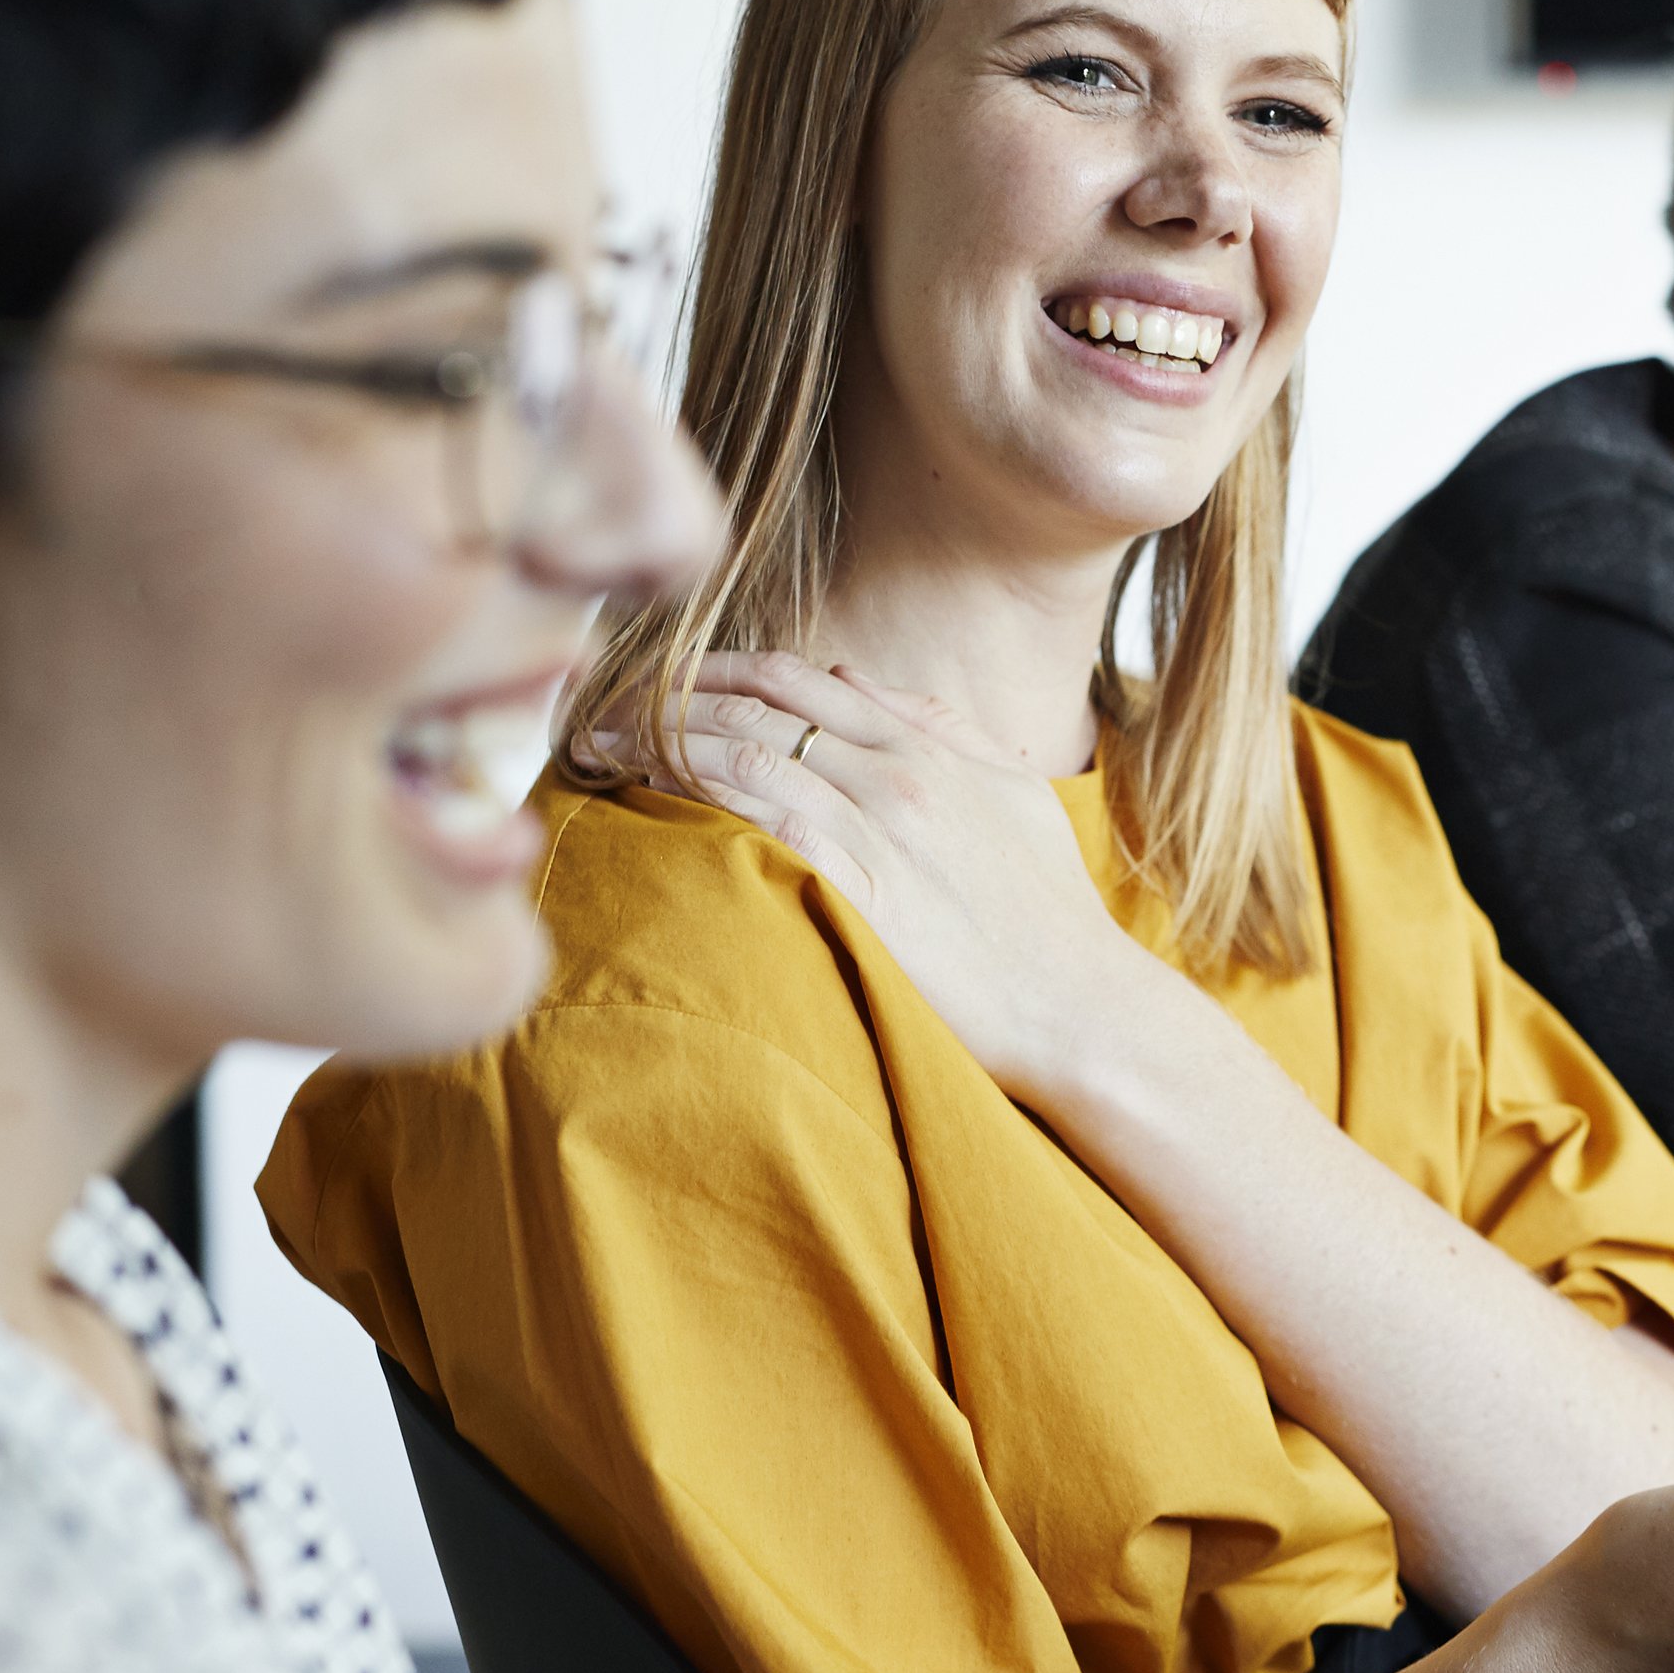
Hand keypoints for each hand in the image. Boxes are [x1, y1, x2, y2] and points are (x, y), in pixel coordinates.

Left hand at [599, 651, 1167, 1094]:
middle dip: (665, 691)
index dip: (714, 667)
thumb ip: (943, 730)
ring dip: (656, 732)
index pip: (798, 677)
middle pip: (755, 700)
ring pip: (744, 745)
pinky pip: (757, 809)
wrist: (1079, 1005)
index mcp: (929, 745)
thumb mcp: (1014, 797)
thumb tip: (862, 685)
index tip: (658, 678)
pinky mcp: (858, 881)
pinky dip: (694, 782)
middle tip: (597, 704)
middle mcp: (897, 769)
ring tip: (594, 741)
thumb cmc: (1049, 918)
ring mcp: (877, 822)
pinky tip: (646, 786)